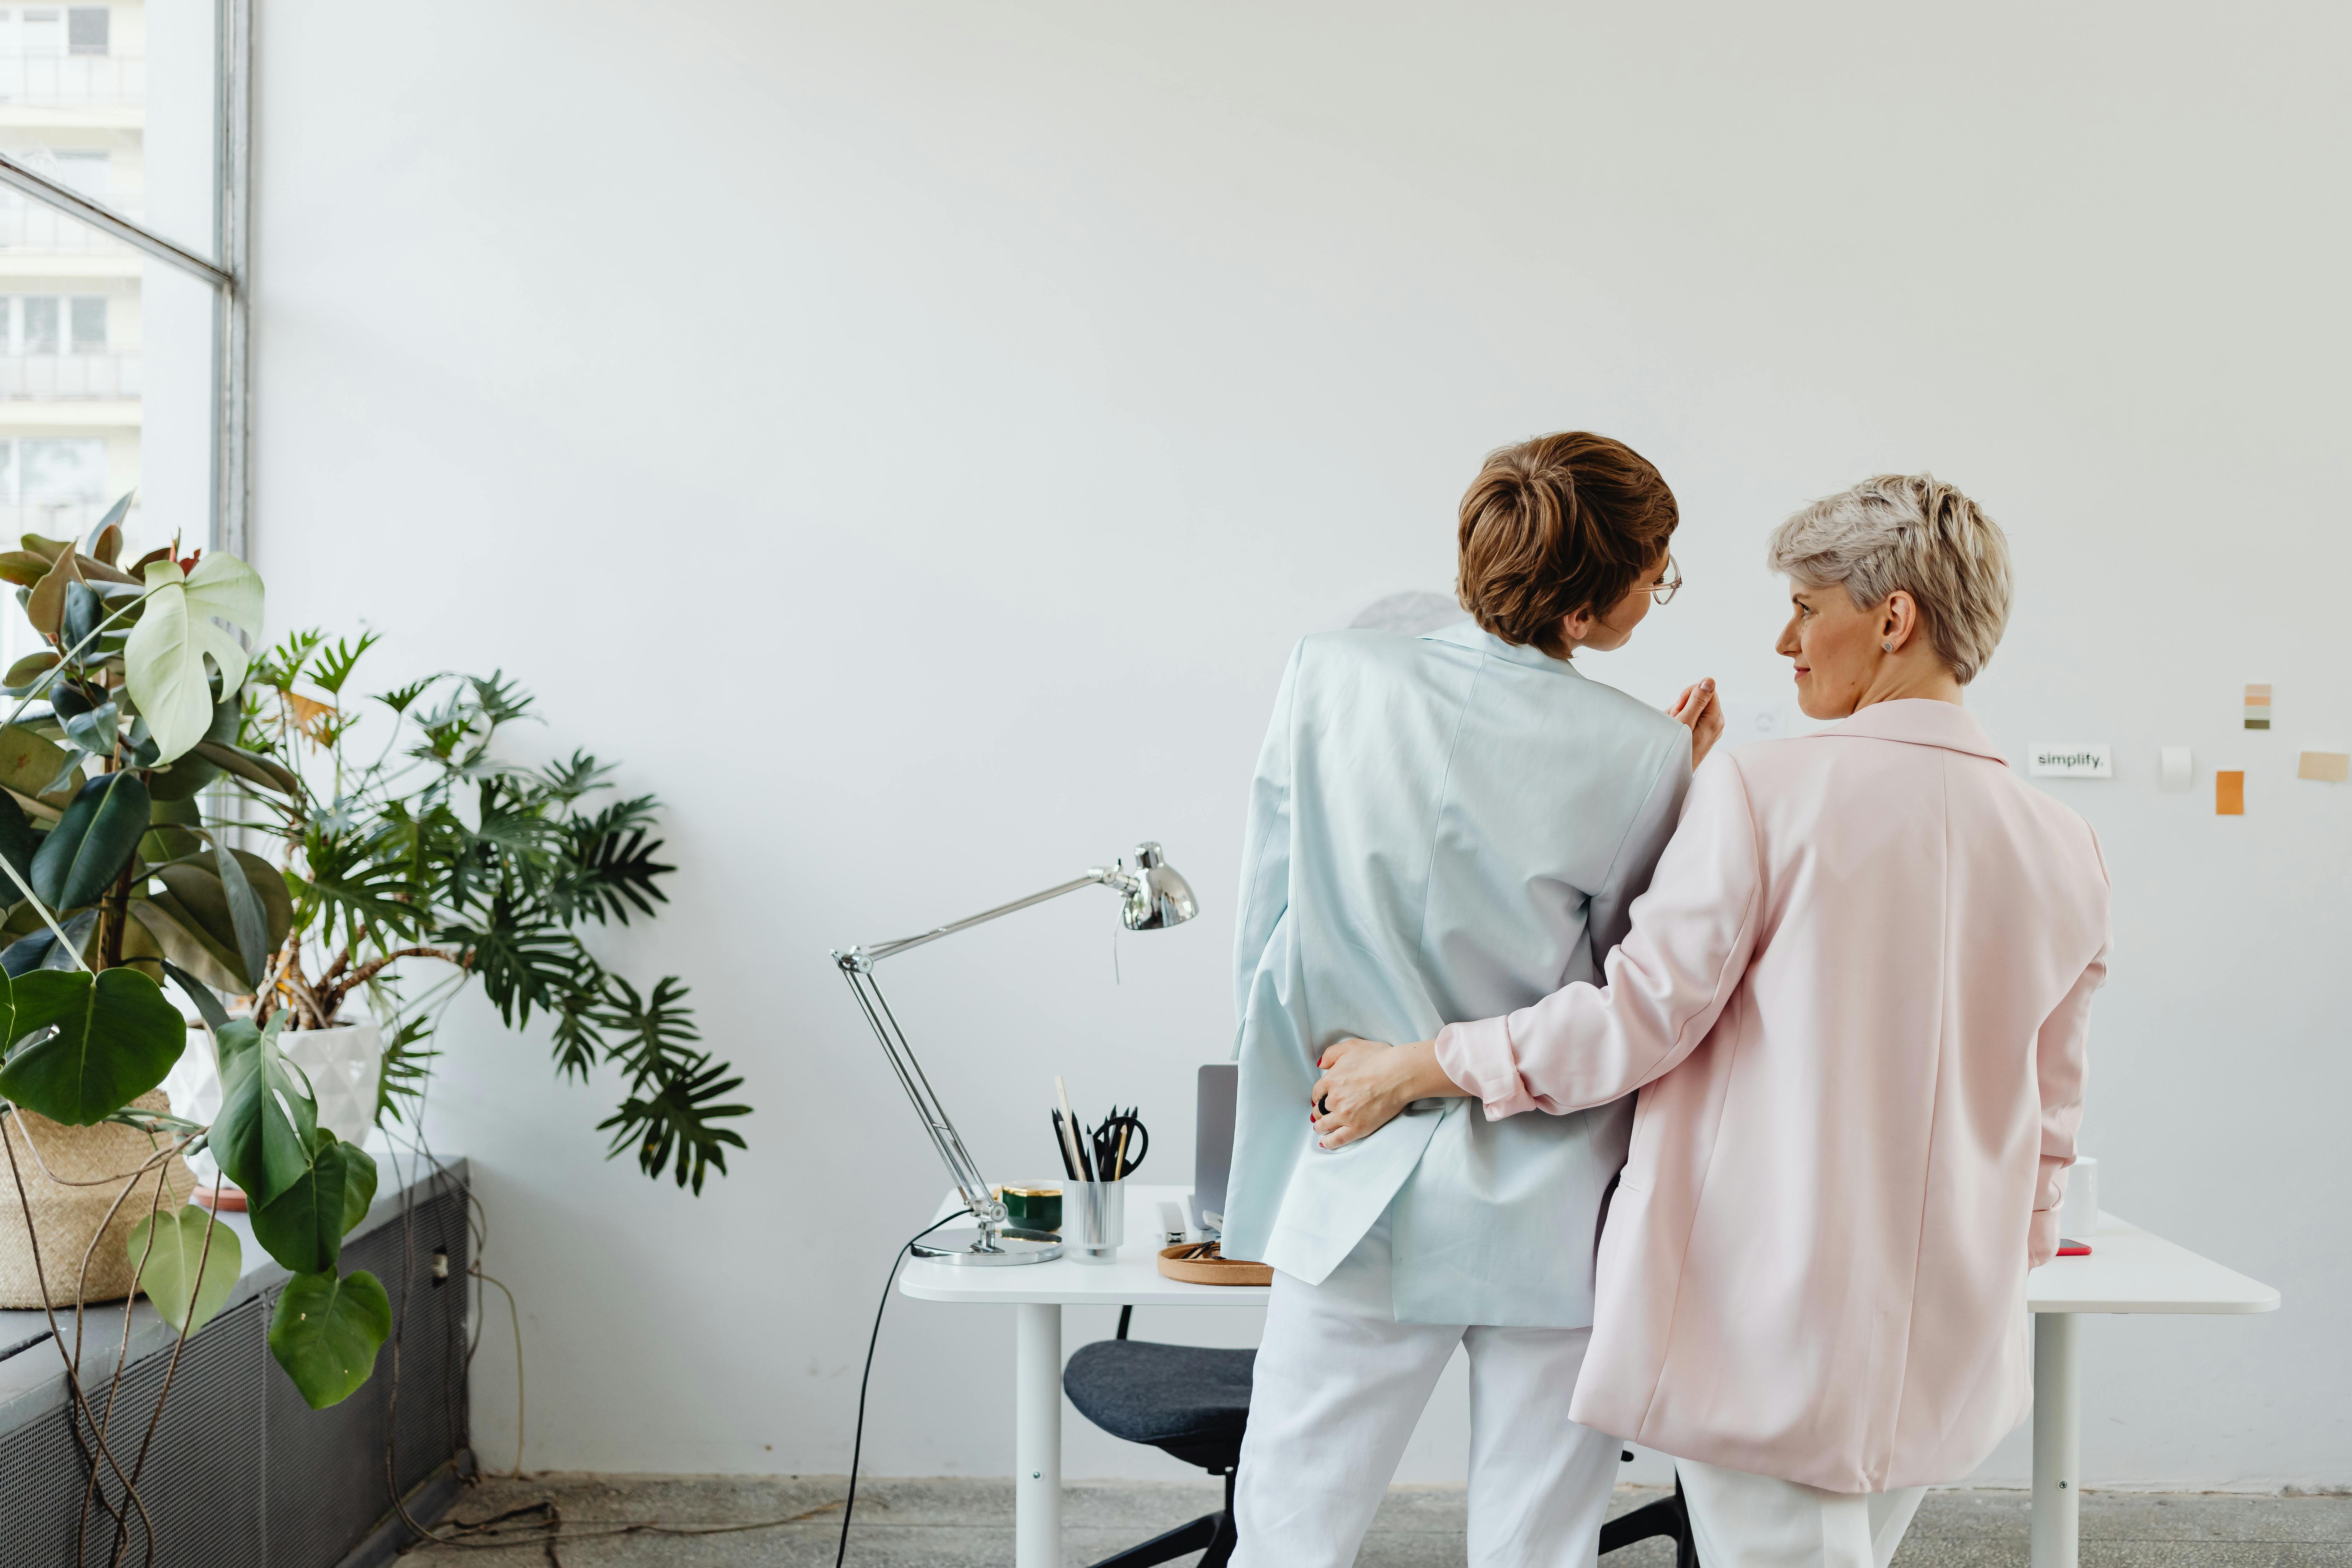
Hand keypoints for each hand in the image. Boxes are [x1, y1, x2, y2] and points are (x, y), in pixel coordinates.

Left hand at [1311, 1038, 1451, 1148]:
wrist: (1399, 1074)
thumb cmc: (1379, 1058)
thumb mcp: (1351, 1046)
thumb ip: (1331, 1054)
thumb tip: (1321, 1065)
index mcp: (1331, 1080)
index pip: (1317, 1092)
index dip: (1318, 1096)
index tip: (1320, 1099)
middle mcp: (1334, 1099)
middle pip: (1319, 1109)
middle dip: (1320, 1111)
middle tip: (1322, 1113)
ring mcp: (1345, 1115)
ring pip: (1324, 1125)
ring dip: (1321, 1126)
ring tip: (1321, 1127)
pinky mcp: (1358, 1128)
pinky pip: (1337, 1139)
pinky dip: (1328, 1142)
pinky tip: (1325, 1142)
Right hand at [1669, 677, 1722, 768]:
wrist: (1673, 776)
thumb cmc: (1676, 750)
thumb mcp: (1683, 722)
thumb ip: (1696, 700)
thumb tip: (1710, 680)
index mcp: (1715, 718)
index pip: (1706, 688)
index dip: (1689, 694)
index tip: (1680, 709)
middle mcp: (1717, 723)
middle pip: (1700, 697)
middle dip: (1683, 704)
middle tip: (1675, 720)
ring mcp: (1711, 729)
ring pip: (1693, 707)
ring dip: (1680, 713)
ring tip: (1673, 729)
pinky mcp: (1704, 734)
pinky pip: (1692, 718)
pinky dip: (1681, 721)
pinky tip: (1675, 733)